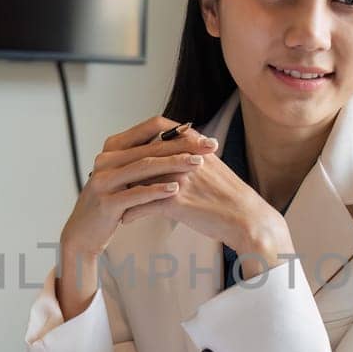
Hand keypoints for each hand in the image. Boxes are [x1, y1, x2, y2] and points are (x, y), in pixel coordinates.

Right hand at [56, 116, 218, 318]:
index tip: (203, 137)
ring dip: (174, 164)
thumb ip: (145, 158)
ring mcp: (104, 181)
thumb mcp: (125, 176)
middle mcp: (105, 160)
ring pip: (144, 167)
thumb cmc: (112, 203)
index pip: (148, 129)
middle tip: (209, 147)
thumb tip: (181, 142)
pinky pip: (135, 194)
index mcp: (113, 148)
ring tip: (198, 164)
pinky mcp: (106, 203)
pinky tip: (176, 189)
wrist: (84, 233)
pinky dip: (156, 190)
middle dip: (183, 146)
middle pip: (150, 148)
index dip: (178, 131)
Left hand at [120, 152, 293, 279]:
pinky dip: (131, 213)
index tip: (121, 152)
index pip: (156, 131)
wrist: (246, 219)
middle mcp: (182, 157)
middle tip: (106, 175)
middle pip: (141, 155)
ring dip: (122, 191)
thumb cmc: (230, 196)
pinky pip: (143, 205)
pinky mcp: (176, 201)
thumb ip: (190, 155)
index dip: (135, 141)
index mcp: (192, 145)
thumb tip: (171, 154)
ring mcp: (178, 178)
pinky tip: (123, 220)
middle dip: (122, 167)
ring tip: (112, 199)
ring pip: (138, 180)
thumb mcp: (211, 166)